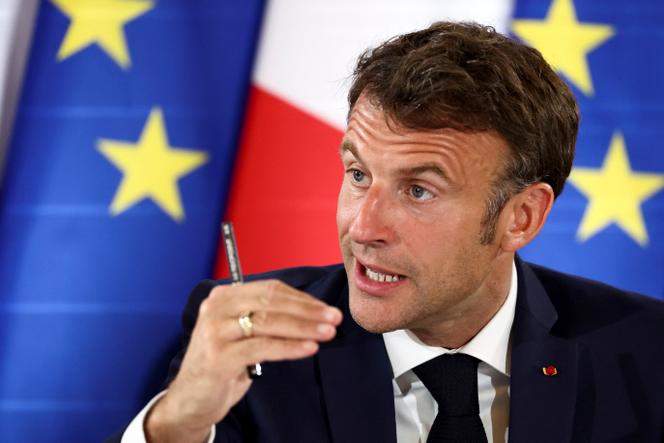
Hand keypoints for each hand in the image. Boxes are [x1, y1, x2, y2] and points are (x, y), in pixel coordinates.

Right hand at [145, 279, 342, 442]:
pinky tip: (310, 348)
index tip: (326, 308)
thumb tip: (313, 311)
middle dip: (308, 310)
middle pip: (272, 302)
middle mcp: (216, 307)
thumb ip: (266, 317)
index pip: (270, 289)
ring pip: (270, 323)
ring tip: (328, 333)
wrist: (192, 398)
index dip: (302, 298)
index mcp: (224, 296)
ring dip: (304, 327)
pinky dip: (290, 347)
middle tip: (334, 318)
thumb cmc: (224, 362)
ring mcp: (215, 331)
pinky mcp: (219, 356)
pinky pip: (263, 347)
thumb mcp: (242, 332)